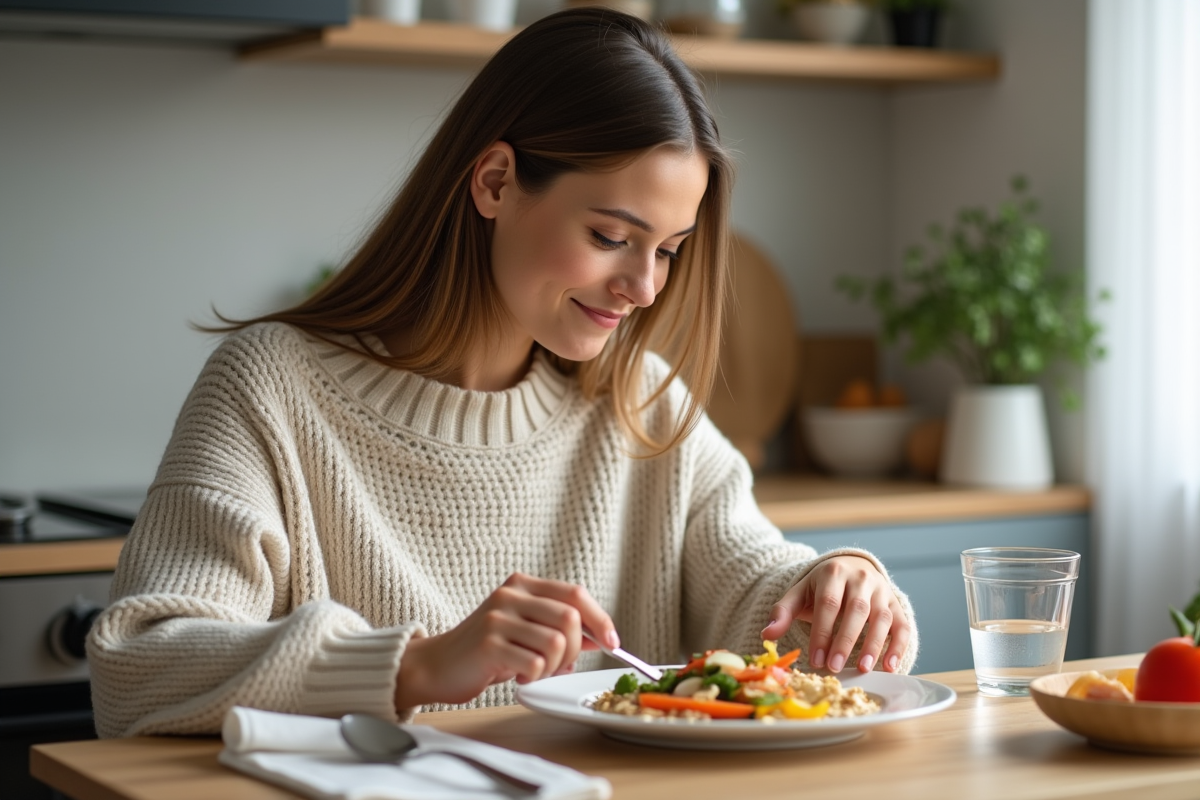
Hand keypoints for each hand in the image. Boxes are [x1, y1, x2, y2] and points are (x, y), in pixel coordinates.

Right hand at [394, 573, 616, 710]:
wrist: (437, 665)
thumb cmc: (486, 651)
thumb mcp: (525, 630)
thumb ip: (559, 628)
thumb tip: (600, 636)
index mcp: (522, 584)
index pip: (575, 594)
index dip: (600, 619)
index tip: (612, 642)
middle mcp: (510, 594)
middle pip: (570, 618)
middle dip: (575, 650)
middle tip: (558, 665)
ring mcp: (498, 617)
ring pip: (556, 643)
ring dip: (554, 666)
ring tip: (534, 670)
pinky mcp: (488, 644)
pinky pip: (535, 663)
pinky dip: (535, 676)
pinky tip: (518, 675)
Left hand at [760, 556, 910, 674]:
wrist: (851, 568)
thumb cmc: (821, 588)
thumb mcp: (799, 593)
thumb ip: (783, 612)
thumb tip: (767, 635)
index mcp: (833, 572)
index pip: (828, 604)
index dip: (822, 632)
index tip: (815, 659)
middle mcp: (861, 578)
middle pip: (856, 609)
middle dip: (846, 640)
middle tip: (836, 667)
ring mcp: (882, 590)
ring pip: (882, 617)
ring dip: (874, 645)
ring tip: (863, 669)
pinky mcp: (896, 603)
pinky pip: (902, 624)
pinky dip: (898, 646)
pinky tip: (890, 666)